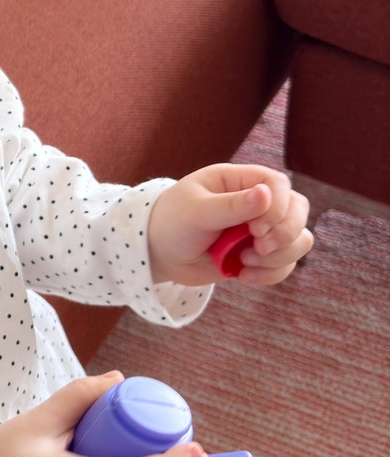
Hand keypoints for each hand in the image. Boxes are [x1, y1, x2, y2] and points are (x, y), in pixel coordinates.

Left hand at [147, 164, 313, 286]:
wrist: (158, 253)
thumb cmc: (171, 222)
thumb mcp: (195, 212)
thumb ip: (230, 205)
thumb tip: (266, 193)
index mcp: (236, 180)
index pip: (279, 184)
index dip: (279, 207)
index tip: (256, 229)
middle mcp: (254, 202)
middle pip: (298, 209)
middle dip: (286, 233)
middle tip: (259, 247)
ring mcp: (259, 229)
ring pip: (298, 239)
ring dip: (280, 257)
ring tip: (245, 263)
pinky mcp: (259, 254)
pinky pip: (285, 264)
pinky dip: (271, 274)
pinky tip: (243, 276)